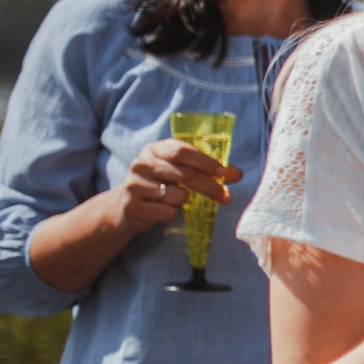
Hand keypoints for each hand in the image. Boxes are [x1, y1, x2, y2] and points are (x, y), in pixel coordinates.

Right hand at [115, 138, 240, 230]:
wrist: (125, 207)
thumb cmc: (159, 185)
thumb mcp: (178, 172)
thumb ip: (205, 170)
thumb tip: (238, 174)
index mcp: (155, 149)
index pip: (182, 151)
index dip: (206, 162)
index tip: (226, 173)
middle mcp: (142, 163)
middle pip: (184, 173)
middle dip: (209, 186)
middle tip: (226, 197)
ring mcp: (134, 184)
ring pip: (176, 195)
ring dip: (184, 201)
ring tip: (176, 200)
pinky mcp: (132, 205)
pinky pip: (165, 212)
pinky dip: (171, 214)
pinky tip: (163, 211)